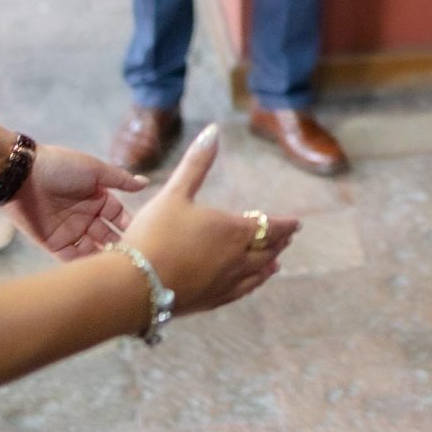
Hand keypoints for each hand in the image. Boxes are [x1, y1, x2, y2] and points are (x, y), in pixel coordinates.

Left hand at [7, 144, 146, 260]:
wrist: (23, 175)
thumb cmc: (61, 167)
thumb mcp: (95, 170)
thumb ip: (120, 179)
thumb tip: (145, 183)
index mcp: (97, 197)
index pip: (119, 216)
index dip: (130, 225)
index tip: (144, 236)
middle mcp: (86, 216)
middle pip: (108, 235)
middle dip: (120, 245)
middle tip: (133, 257)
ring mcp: (71, 231)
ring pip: (94, 249)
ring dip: (105, 257)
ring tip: (119, 267)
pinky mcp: (55, 244)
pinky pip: (73, 259)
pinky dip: (85, 265)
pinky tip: (99, 271)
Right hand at [120, 125, 295, 315]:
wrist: (134, 285)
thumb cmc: (153, 234)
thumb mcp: (174, 193)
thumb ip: (196, 163)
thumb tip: (213, 131)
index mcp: (232, 231)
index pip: (269, 227)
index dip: (285, 224)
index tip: (297, 223)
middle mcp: (236, 259)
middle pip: (268, 250)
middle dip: (279, 241)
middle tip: (288, 237)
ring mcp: (225, 283)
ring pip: (258, 273)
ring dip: (270, 263)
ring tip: (277, 261)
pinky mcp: (211, 301)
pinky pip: (242, 291)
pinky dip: (254, 283)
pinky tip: (253, 283)